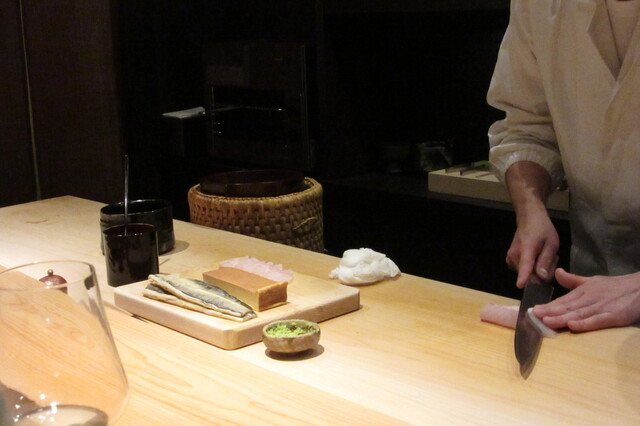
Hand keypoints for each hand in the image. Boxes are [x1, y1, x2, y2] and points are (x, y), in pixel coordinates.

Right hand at [503, 161, 557, 286]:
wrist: (528, 219)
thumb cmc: (542, 229)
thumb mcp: (552, 243)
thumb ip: (546, 260)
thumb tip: (541, 277)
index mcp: (527, 249)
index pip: (525, 265)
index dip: (523, 276)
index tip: (520, 285)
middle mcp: (514, 256)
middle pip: (531, 276)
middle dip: (544, 272)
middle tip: (550, 258)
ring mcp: (510, 260)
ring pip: (529, 276)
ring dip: (539, 270)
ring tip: (543, 255)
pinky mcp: (510, 262)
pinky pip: (525, 272)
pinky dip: (532, 268)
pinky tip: (536, 258)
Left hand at [533, 268, 639, 330]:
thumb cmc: (616, 287)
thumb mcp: (592, 281)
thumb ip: (573, 280)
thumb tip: (557, 272)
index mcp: (584, 291)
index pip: (563, 300)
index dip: (549, 306)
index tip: (533, 310)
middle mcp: (590, 298)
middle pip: (568, 307)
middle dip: (550, 312)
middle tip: (534, 315)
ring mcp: (602, 307)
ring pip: (579, 313)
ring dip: (562, 317)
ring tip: (547, 321)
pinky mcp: (615, 316)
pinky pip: (598, 320)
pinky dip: (585, 323)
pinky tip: (573, 325)